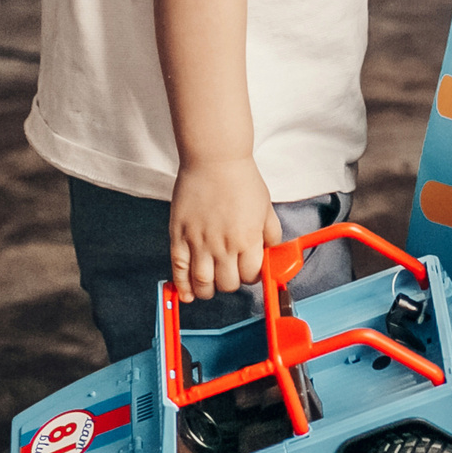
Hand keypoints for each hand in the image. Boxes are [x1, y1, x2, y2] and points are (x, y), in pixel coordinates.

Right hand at [168, 156, 282, 301]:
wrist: (214, 159)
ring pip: (202, 282)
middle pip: (227, 284)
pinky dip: (181, 285)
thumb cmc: (242, 180)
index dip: (251, 277)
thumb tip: (272, 253)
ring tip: (209, 287)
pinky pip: (178, 268)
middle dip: (230, 283)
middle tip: (229, 274)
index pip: (251, 276)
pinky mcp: (179, 236)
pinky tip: (186, 293)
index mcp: (248, 239)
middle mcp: (224, 245)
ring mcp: (199, 242)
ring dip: (207, 291)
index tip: (248, 271)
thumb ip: (271, 234)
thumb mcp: (266, 207)